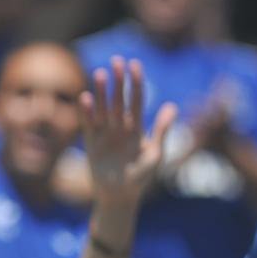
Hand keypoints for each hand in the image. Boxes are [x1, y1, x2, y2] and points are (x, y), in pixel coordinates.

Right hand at [80, 57, 177, 206]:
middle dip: (118, 81)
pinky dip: (86, 112)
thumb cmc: (141, 177)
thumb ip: (161, 130)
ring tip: (99, 74)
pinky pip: (88, 124)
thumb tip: (172, 106)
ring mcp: (104, 133)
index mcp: (136, 128)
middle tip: (116, 61)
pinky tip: (85, 98)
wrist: (120, 196)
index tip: (135, 65)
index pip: (136, 100)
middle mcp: (120, 127)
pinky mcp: (91, 143)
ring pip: (102, 108)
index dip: (136, 83)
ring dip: (100, 92)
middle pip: (118, 99)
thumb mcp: (155, 154)